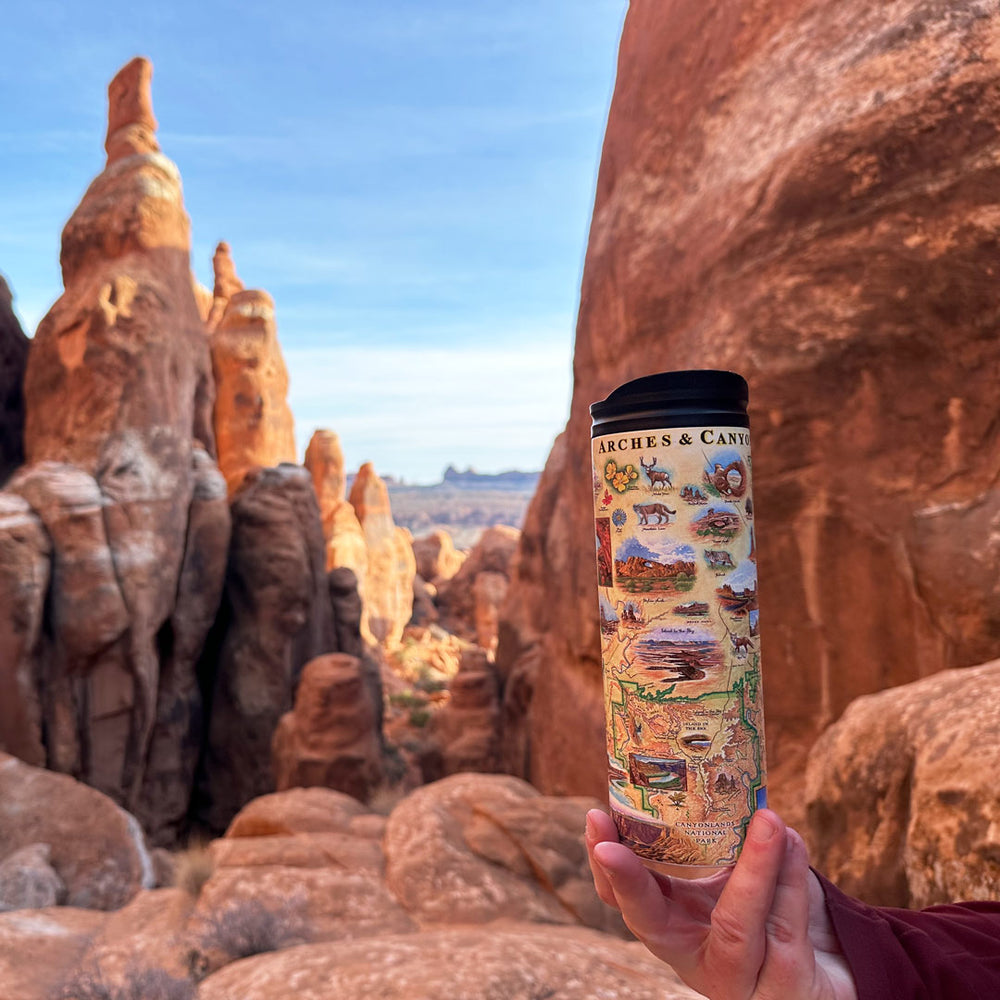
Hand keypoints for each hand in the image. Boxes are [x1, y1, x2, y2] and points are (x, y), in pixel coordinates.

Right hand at [586, 808, 857, 999]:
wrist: (832, 970)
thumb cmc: (776, 914)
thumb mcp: (738, 876)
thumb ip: (724, 840)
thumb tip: (714, 766)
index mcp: (676, 929)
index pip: (626, 901)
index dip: (606, 865)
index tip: (595, 817)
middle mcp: (696, 960)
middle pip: (649, 924)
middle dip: (629, 880)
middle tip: (614, 841)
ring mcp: (738, 981)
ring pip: (735, 926)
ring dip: (752, 867)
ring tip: (767, 817)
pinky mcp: (787, 989)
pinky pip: (784, 931)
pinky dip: (788, 880)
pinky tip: (791, 842)